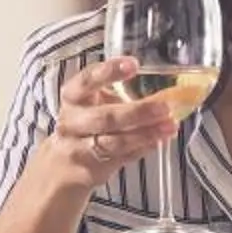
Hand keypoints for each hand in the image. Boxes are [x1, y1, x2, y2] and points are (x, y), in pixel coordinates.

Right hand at [45, 55, 180, 189]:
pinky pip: (122, 157)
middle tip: (164, 106)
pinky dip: (142, 148)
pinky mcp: (93, 168)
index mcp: (73, 97)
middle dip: (137, 112)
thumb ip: (120, 93)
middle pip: (105, 117)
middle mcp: (73, 121)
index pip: (87, 80)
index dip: (109, 72)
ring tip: (169, 126)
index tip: (133, 64)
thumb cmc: (86, 123)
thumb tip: (166, 89)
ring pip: (115, 141)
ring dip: (146, 133)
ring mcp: (80, 147)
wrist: (62, 163)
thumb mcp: (94, 102)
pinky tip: (158, 140)